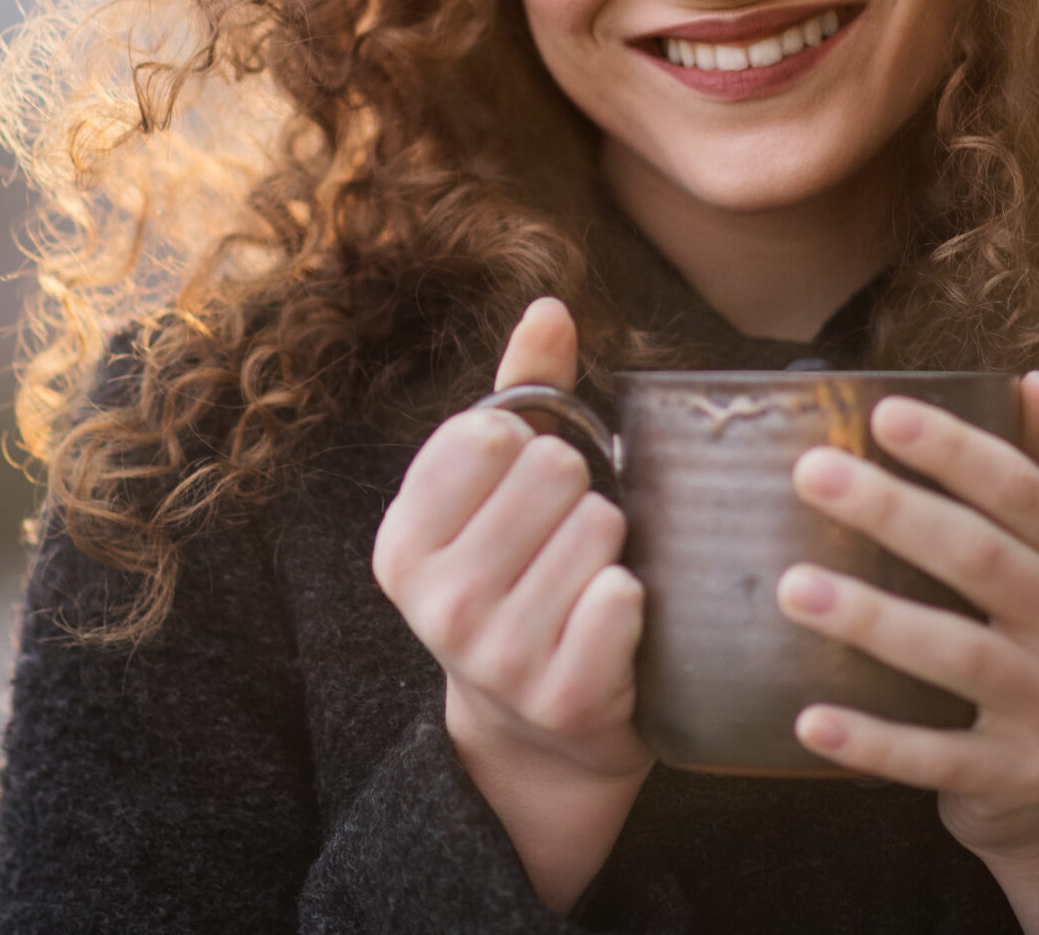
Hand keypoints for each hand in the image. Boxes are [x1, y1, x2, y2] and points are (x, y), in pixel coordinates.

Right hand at [371, 297, 650, 907]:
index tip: (525, 489)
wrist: (537, 733)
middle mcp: (437, 601)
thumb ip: (522, 390)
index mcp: (403, 542)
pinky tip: (616, 619)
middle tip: (567, 540)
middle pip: (553, 472)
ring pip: (597, 528)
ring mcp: (496, 655)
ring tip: (591, 579)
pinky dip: (635, 598)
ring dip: (614, 544)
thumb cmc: (522, 578)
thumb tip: (551, 306)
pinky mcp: (564, 696)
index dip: (529, 444)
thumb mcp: (499, 491)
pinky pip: (621, 598)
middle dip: (579, 493)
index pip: (489, 431)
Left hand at [776, 372, 1038, 934]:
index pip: (1026, 490)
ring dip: (873, 620)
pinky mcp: (1013, 776)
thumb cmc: (1035, 638)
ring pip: (958, 656)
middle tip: (809, 473)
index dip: (958, 450)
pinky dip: (872, 741)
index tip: (880, 412)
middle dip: (895, 512)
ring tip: (791, 588)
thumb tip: (1032, 379)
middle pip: (982, 559)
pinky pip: (935, 757)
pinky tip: (808, 718)